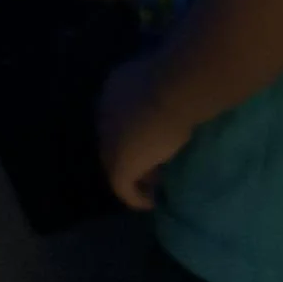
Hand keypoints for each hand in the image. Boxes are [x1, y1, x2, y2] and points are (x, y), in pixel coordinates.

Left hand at [96, 56, 192, 211]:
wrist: (175, 88)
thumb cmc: (178, 79)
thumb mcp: (167, 84)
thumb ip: (161, 95)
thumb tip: (174, 104)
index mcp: (114, 88)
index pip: (118, 117)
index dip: (135, 132)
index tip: (155, 144)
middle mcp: (104, 112)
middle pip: (115, 140)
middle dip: (133, 155)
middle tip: (155, 169)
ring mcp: (108, 139)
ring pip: (116, 163)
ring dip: (134, 176)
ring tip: (155, 187)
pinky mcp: (118, 164)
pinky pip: (122, 186)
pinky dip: (134, 196)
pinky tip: (151, 202)